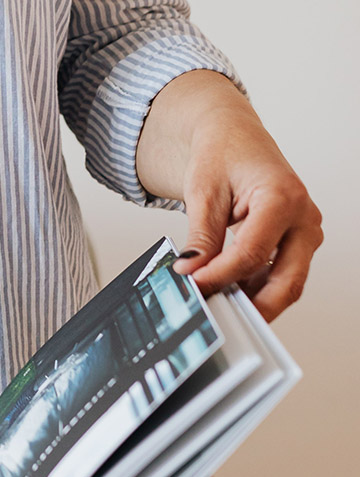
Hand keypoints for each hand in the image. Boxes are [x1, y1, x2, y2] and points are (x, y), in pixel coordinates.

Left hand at [137, 71, 322, 320]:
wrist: (235, 139)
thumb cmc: (223, 155)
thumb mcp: (203, 193)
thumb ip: (201, 236)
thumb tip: (191, 272)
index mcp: (283, 198)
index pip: (253, 254)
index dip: (220, 276)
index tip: (192, 287)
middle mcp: (303, 218)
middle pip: (286, 282)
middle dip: (250, 307)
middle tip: (213, 317)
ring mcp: (304, 233)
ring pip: (286, 284)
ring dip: (252, 302)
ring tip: (214, 307)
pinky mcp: (295, 243)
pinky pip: (279, 276)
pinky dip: (254, 290)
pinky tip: (225, 294)